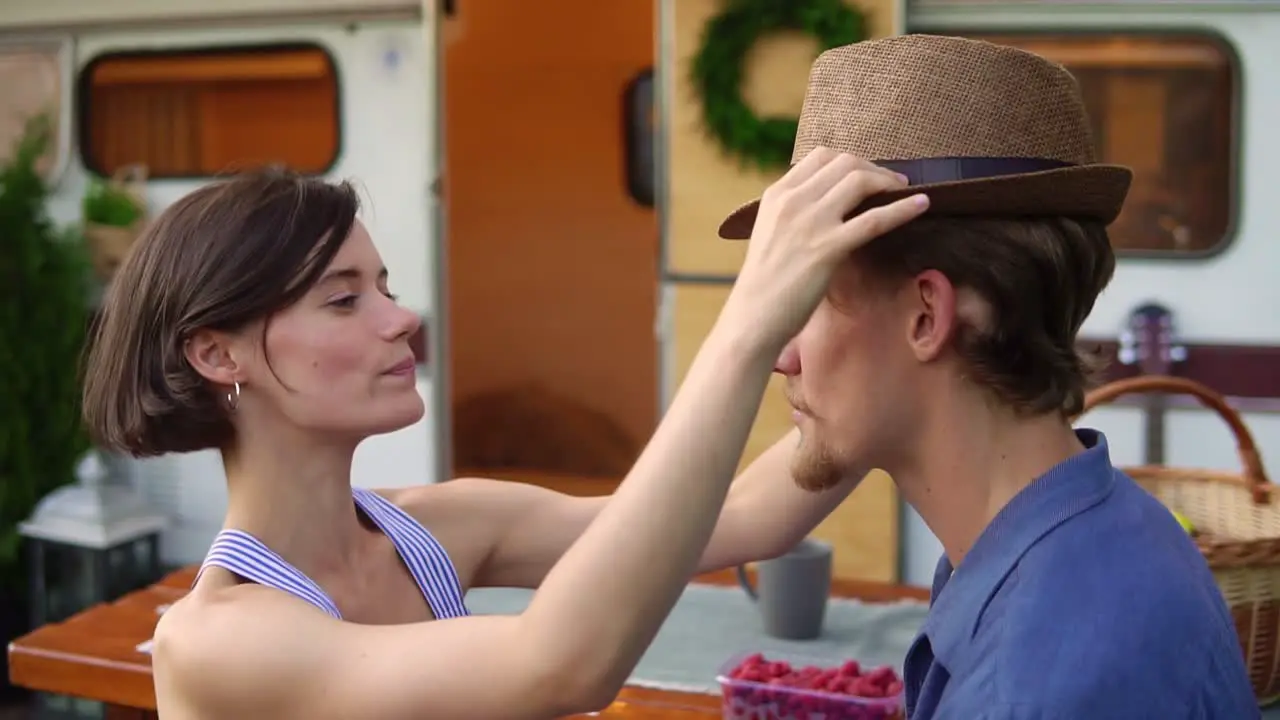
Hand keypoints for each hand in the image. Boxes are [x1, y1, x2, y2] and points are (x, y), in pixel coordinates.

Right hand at [720, 148, 928, 349]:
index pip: (821, 156)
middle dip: (875, 169)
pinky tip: (923, 204)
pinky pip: (874, 220)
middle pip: (845, 163)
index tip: (869, 173)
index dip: (853, 160)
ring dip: (889, 182)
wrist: (753, 317)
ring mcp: (810, 223)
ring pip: (860, 181)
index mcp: (777, 194)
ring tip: (907, 191)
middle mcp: (792, 201)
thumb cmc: (765, 283)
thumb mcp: (771, 233)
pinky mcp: (827, 248)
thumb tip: (830, 203)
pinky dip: (903, 209)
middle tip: (894, 184)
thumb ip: (795, 212)